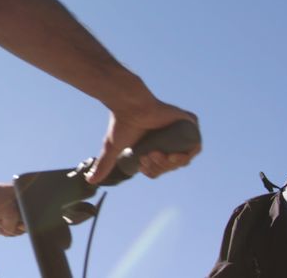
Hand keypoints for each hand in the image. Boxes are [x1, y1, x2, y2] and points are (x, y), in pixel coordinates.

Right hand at [86, 97, 200, 184]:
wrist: (130, 105)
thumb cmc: (121, 124)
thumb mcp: (113, 149)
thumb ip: (103, 165)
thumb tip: (90, 181)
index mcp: (156, 147)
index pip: (162, 168)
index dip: (153, 170)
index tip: (142, 163)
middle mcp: (170, 141)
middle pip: (172, 165)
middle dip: (160, 166)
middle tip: (147, 156)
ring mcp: (180, 133)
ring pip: (184, 158)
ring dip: (171, 163)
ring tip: (157, 154)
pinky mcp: (188, 124)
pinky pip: (196, 146)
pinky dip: (188, 154)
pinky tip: (174, 155)